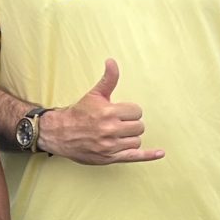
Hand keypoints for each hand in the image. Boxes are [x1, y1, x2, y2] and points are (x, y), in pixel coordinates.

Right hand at [34, 59, 163, 165]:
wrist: (60, 134)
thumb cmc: (78, 114)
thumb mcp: (94, 94)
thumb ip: (108, 79)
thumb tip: (112, 62)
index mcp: (109, 112)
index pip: (136, 111)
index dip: (130, 111)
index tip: (120, 113)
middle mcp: (110, 130)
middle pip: (139, 126)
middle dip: (130, 124)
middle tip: (118, 123)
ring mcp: (110, 146)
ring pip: (136, 140)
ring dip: (130, 137)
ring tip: (117, 134)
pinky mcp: (110, 158)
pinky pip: (135, 156)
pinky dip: (149, 155)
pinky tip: (160, 153)